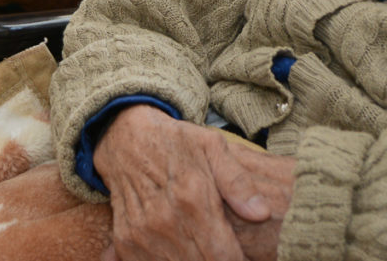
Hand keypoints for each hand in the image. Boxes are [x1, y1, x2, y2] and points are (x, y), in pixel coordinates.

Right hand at [95, 105, 293, 260]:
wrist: (124, 137)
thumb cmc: (175, 142)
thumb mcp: (213, 147)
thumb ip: (238, 182)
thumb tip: (262, 213)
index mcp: (192, 198)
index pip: (224, 256)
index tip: (247, 257)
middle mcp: (165, 220)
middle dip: (218, 260)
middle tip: (226, 249)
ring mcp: (142, 233)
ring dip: (194, 260)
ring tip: (204, 245)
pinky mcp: (126, 240)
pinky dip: (168, 260)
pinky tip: (180, 247)